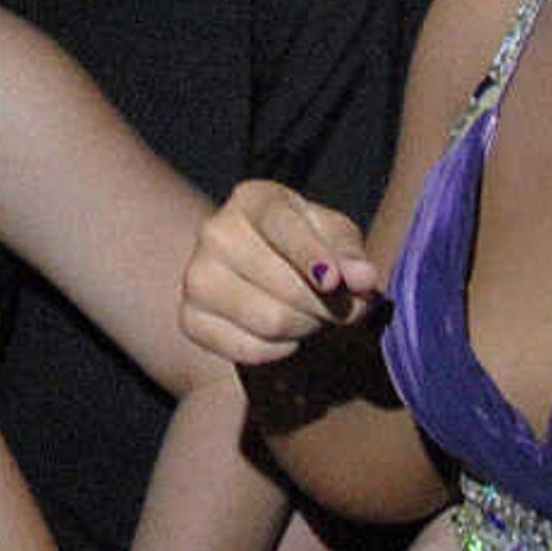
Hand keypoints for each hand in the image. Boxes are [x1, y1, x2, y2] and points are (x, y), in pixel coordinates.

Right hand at [181, 180, 377, 365]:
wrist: (260, 269)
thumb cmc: (307, 245)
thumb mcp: (335, 237)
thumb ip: (351, 255)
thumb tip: (364, 279)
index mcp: (253, 199)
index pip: (281, 226)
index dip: (311, 256)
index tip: (334, 283)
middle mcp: (215, 232)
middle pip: (284, 286)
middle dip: (325, 306)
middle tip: (341, 308)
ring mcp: (196, 275)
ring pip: (268, 322)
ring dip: (306, 329)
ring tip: (313, 317)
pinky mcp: (188, 317)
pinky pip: (246, 350)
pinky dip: (278, 351)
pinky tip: (286, 336)